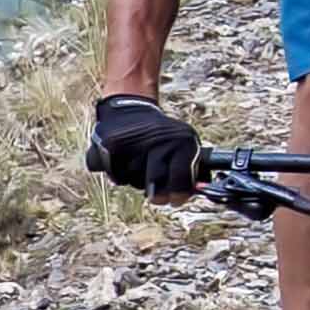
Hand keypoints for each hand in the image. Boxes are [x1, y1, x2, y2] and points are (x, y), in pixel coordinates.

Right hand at [87, 93, 203, 199]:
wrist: (129, 108)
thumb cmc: (160, 135)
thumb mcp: (183, 147)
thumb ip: (191, 171)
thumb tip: (199, 191)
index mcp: (183, 140)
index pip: (182, 178)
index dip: (178, 193)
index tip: (175, 200)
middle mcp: (159, 139)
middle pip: (155, 183)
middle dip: (154, 190)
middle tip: (155, 190)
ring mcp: (135, 142)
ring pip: (132, 180)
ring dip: (132, 177)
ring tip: (135, 159)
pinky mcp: (111, 145)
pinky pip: (113, 173)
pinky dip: (114, 171)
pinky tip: (120, 158)